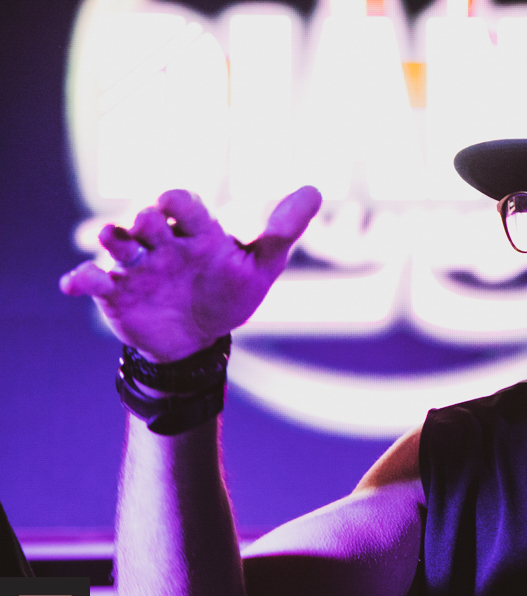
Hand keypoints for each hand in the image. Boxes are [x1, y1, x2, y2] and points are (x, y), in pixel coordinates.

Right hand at [60, 187, 321, 361]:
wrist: (200, 338)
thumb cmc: (230, 294)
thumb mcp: (261, 266)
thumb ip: (283, 231)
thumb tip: (315, 190)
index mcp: (197, 232)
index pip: (182, 204)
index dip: (177, 201)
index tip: (174, 204)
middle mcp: (163, 243)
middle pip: (146, 217)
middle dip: (146, 219)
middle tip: (152, 229)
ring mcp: (137, 267)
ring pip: (115, 242)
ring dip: (112, 238)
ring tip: (115, 240)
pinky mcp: (116, 293)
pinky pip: (92, 280)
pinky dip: (81, 278)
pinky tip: (75, 283)